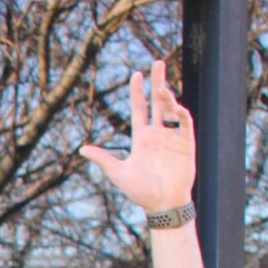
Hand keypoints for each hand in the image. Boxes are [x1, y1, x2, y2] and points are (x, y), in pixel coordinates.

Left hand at [79, 59, 195, 216]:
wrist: (162, 204)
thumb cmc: (139, 191)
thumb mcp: (118, 173)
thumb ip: (103, 158)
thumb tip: (81, 149)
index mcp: (141, 138)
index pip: (139, 109)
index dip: (138, 91)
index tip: (136, 74)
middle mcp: (158, 134)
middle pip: (157, 102)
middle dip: (157, 82)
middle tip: (157, 62)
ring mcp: (172, 137)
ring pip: (171, 109)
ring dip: (167, 97)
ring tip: (162, 88)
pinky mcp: (186, 144)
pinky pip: (185, 124)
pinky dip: (182, 114)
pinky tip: (176, 107)